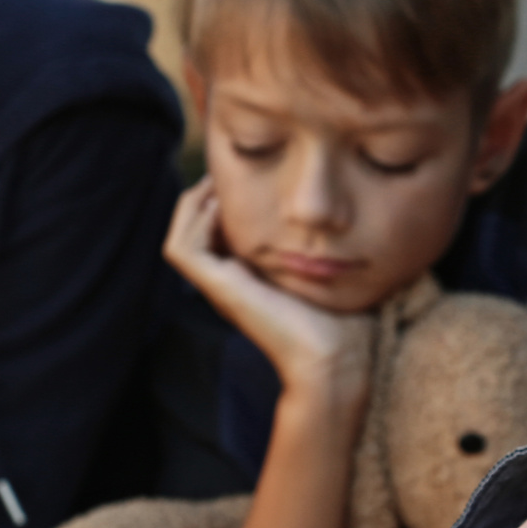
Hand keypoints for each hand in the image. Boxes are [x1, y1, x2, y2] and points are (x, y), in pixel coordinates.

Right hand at [164, 180, 372, 397]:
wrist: (337, 358)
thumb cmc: (346, 321)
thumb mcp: (331, 268)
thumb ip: (324, 244)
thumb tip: (342, 212)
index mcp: (250, 278)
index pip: (219, 231)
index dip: (224, 199)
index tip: (250, 172)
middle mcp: (229, 282)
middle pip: (193, 231)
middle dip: (205, 194)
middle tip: (228, 170)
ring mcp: (220, 287)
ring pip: (180, 237)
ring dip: (194, 204)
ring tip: (219, 182)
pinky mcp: (220, 288)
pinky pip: (183, 248)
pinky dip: (195, 221)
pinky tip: (224, 204)